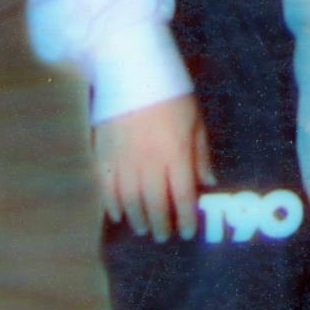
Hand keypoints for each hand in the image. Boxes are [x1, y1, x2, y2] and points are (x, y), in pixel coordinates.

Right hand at [95, 96, 207, 239]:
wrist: (130, 72)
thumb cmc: (171, 95)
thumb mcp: (196, 122)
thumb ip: (200, 155)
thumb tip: (207, 184)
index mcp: (175, 154)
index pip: (182, 196)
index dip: (185, 217)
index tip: (187, 232)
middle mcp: (148, 161)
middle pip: (154, 202)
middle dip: (161, 223)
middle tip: (164, 237)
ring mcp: (122, 158)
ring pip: (128, 199)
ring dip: (136, 218)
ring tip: (143, 229)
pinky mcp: (102, 152)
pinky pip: (105, 186)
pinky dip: (110, 203)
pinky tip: (116, 215)